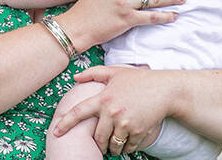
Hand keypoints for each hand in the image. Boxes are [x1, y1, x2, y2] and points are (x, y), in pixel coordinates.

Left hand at [53, 65, 169, 155]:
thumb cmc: (140, 80)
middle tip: (100, 144)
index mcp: (103, 98)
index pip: (78, 112)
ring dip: (111, 148)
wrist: (165, 90)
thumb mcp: (116, 72)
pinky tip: (127, 144)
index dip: (65, 124)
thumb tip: (76, 77)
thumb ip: (94, 73)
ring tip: (113, 146)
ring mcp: (125, 123)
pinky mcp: (138, 131)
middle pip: (97, 135)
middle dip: (98, 143)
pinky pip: (128, 146)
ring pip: (112, 144)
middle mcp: (111, 112)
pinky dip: (126, 148)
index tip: (56, 132)